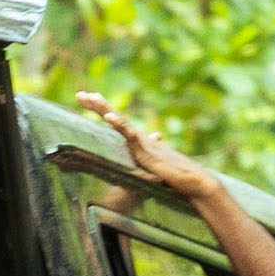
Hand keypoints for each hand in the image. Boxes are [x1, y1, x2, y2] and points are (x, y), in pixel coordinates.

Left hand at [74, 92, 219, 204]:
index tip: (89, 101)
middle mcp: (139, 138)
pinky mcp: (146, 150)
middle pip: (115, 117)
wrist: (193, 181)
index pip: (117, 124)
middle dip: (97, 105)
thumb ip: (144, 167)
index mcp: (138, 142)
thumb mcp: (152, 173)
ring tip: (90, 98)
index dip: (103, 112)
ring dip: (104, 109)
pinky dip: (119, 124)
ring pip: (120, 121)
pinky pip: (130, 134)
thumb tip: (141, 163)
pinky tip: (108, 117)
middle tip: (80, 94)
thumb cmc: (176, 178)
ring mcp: (142, 142)